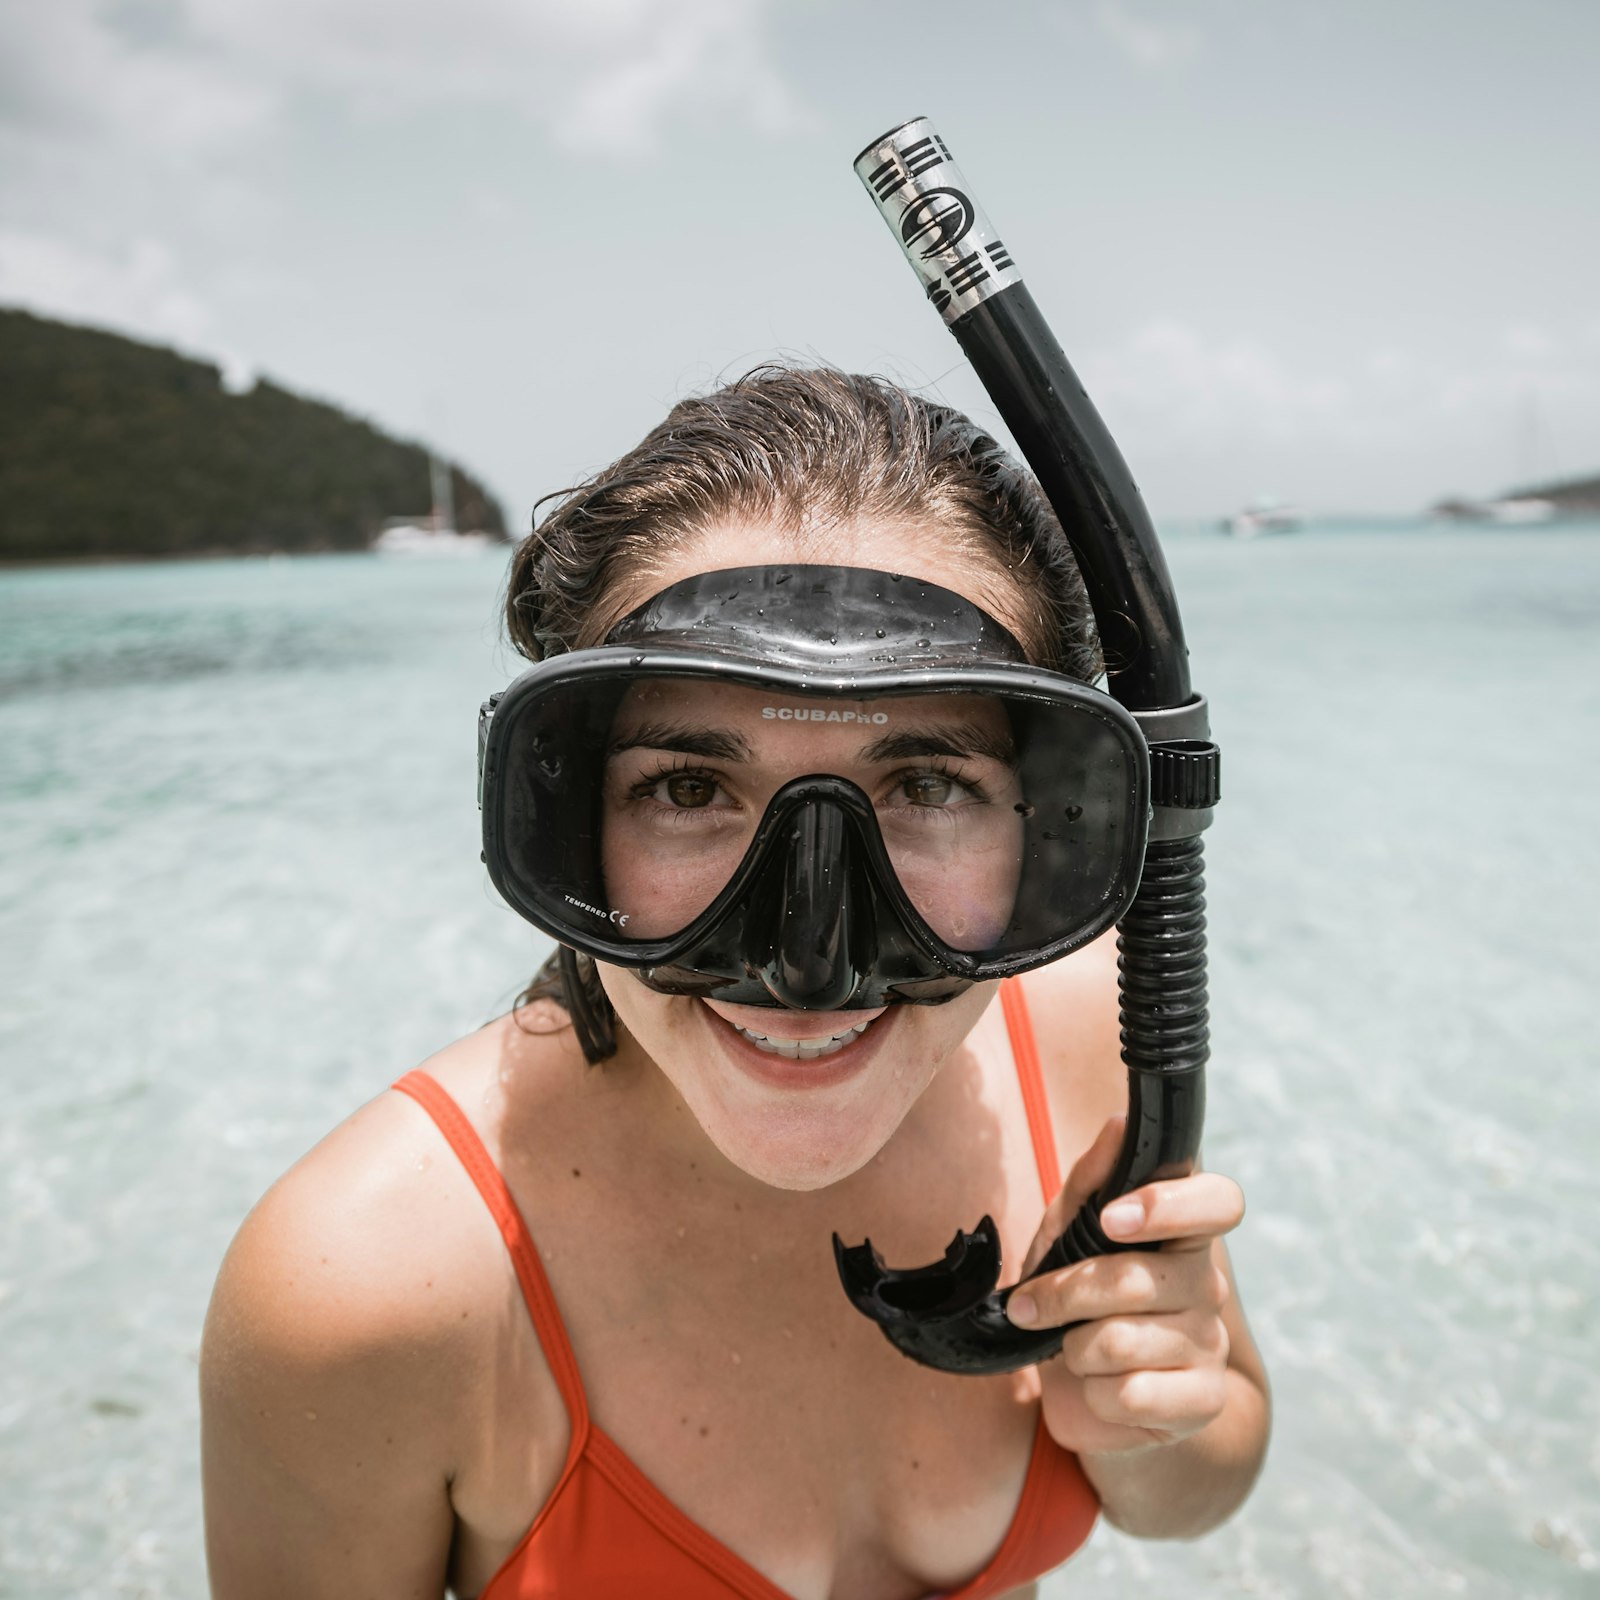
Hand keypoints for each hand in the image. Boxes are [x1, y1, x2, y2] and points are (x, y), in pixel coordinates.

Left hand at [1007, 1116, 1244, 1458]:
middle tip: (1030, 1304)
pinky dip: (1093, 1394)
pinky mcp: (1201, 1400)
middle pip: (1135, 1280)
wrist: (1098, 1392)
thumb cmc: (1082, 1297)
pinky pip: (1129, 1394)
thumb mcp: (1070, 1231)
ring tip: (1073, 1348)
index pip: (1221, 1201)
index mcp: (1184, 1232)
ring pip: (1121, 1341)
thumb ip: (1094, 1179)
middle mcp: (1206, 1283)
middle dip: (1064, 1293)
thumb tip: (1122, 1122)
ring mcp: (1209, 1344)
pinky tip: (1099, 1387)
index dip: (1170, 1205)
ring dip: (1073, 1347)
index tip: (1112, 1218)